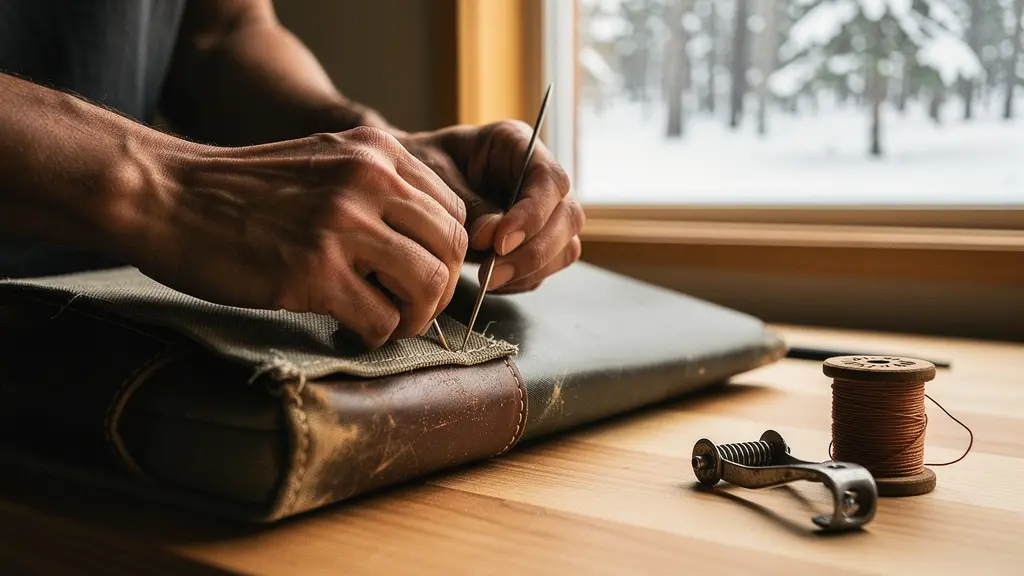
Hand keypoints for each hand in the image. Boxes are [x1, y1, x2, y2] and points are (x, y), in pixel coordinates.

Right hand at [137, 127, 467, 348]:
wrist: (166, 195)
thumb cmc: (243, 189)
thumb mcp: (324, 160)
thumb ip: (376, 187)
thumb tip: (424, 240)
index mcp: (377, 151)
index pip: (454, 210)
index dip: (446, 252)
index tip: (419, 273)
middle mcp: (369, 180)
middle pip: (454, 248)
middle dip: (439, 288)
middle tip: (408, 307)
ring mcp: (343, 226)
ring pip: (430, 285)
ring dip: (414, 316)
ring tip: (384, 321)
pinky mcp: (315, 272)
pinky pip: (382, 320)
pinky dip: (375, 336)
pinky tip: (348, 329)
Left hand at [398, 121, 584, 292]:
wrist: (404, 182)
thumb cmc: (419, 165)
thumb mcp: (435, 174)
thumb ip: (468, 203)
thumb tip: (495, 239)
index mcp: (517, 145)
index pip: (549, 180)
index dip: (533, 215)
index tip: (500, 242)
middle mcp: (538, 178)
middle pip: (567, 217)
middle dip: (534, 251)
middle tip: (492, 273)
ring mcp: (542, 212)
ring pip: (564, 247)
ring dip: (529, 270)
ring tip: (487, 279)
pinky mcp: (533, 241)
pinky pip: (544, 269)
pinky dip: (520, 280)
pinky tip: (490, 280)